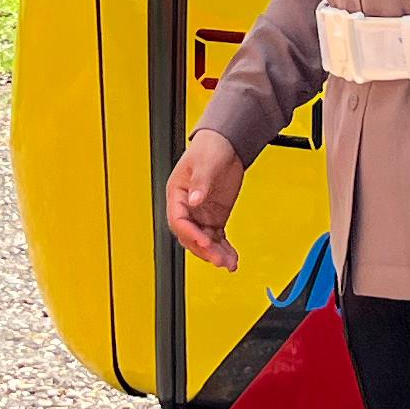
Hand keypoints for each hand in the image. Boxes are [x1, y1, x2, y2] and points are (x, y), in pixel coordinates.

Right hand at [163, 130, 246, 270]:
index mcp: (177, 194)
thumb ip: (200, 182)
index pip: (178, 220)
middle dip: (204, 250)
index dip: (190, 233)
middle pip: (191, 236)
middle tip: (219, 259)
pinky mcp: (215, 217)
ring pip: (204, 241)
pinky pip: (217, 238)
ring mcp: (201, 215)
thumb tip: (194, 200)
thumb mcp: (205, 162)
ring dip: (216, 254)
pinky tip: (232, 259)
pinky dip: (224, 249)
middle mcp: (187, 208)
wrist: (226, 145)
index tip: (204, 242)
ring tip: (229, 263)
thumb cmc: (210, 148)